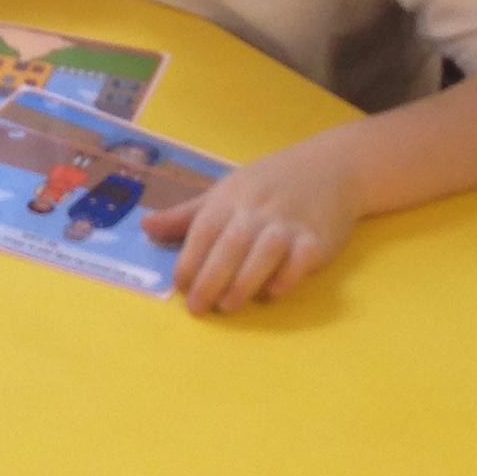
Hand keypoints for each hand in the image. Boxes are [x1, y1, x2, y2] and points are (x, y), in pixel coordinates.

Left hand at [143, 131, 361, 316]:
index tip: (181, 285)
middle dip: (211, 278)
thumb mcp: (225, 192)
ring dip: (245, 281)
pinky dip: (287, 276)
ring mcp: (290, 224)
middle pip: (231, 245)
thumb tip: (146, 228)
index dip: (190, 259)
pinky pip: (302, 259)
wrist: (331, 167)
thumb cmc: (268, 184)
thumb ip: (187, 216)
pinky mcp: (318, 238)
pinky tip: (273, 292)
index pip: (204, 230)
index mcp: (231, 199)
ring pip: (265, 252)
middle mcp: (258, 210)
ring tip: (229, 306)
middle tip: (197, 308)